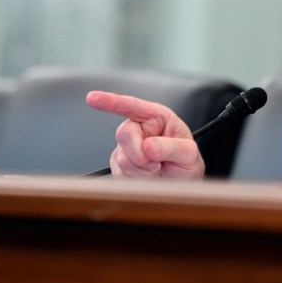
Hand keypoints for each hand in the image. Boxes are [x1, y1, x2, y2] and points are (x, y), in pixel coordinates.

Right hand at [86, 91, 204, 179]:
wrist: (182, 184)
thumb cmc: (187, 163)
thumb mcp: (188, 154)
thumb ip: (171, 148)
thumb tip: (148, 147)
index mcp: (156, 117)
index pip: (131, 106)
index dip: (110, 101)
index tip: (92, 98)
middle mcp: (139, 128)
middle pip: (124, 134)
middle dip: (140, 154)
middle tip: (157, 164)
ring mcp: (127, 147)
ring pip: (122, 158)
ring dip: (142, 169)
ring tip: (157, 169)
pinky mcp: (119, 164)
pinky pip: (120, 172)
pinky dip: (137, 178)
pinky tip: (148, 176)